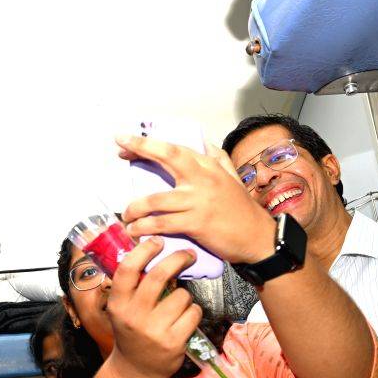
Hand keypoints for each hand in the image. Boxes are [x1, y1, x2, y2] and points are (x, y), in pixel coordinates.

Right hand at [105, 238, 201, 377]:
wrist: (136, 370)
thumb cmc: (131, 333)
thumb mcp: (121, 310)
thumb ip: (131, 286)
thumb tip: (147, 251)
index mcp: (117, 304)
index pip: (127, 269)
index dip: (144, 250)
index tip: (157, 241)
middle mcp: (133, 316)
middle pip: (159, 275)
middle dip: (178, 259)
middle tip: (188, 254)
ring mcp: (154, 330)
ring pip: (182, 295)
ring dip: (185, 297)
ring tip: (176, 308)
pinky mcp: (173, 341)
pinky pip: (193, 313)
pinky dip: (193, 313)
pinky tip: (183, 321)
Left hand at [116, 135, 276, 263]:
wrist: (257, 237)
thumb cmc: (241, 209)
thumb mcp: (232, 177)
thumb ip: (217, 158)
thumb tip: (204, 141)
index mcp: (209, 166)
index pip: (174, 148)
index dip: (148, 143)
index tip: (126, 140)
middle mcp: (203, 178)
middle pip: (168, 157)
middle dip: (141, 150)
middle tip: (119, 151)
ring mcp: (198, 200)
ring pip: (155, 199)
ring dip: (134, 209)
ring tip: (126, 218)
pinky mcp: (196, 223)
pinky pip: (161, 223)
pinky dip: (144, 227)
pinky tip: (135, 231)